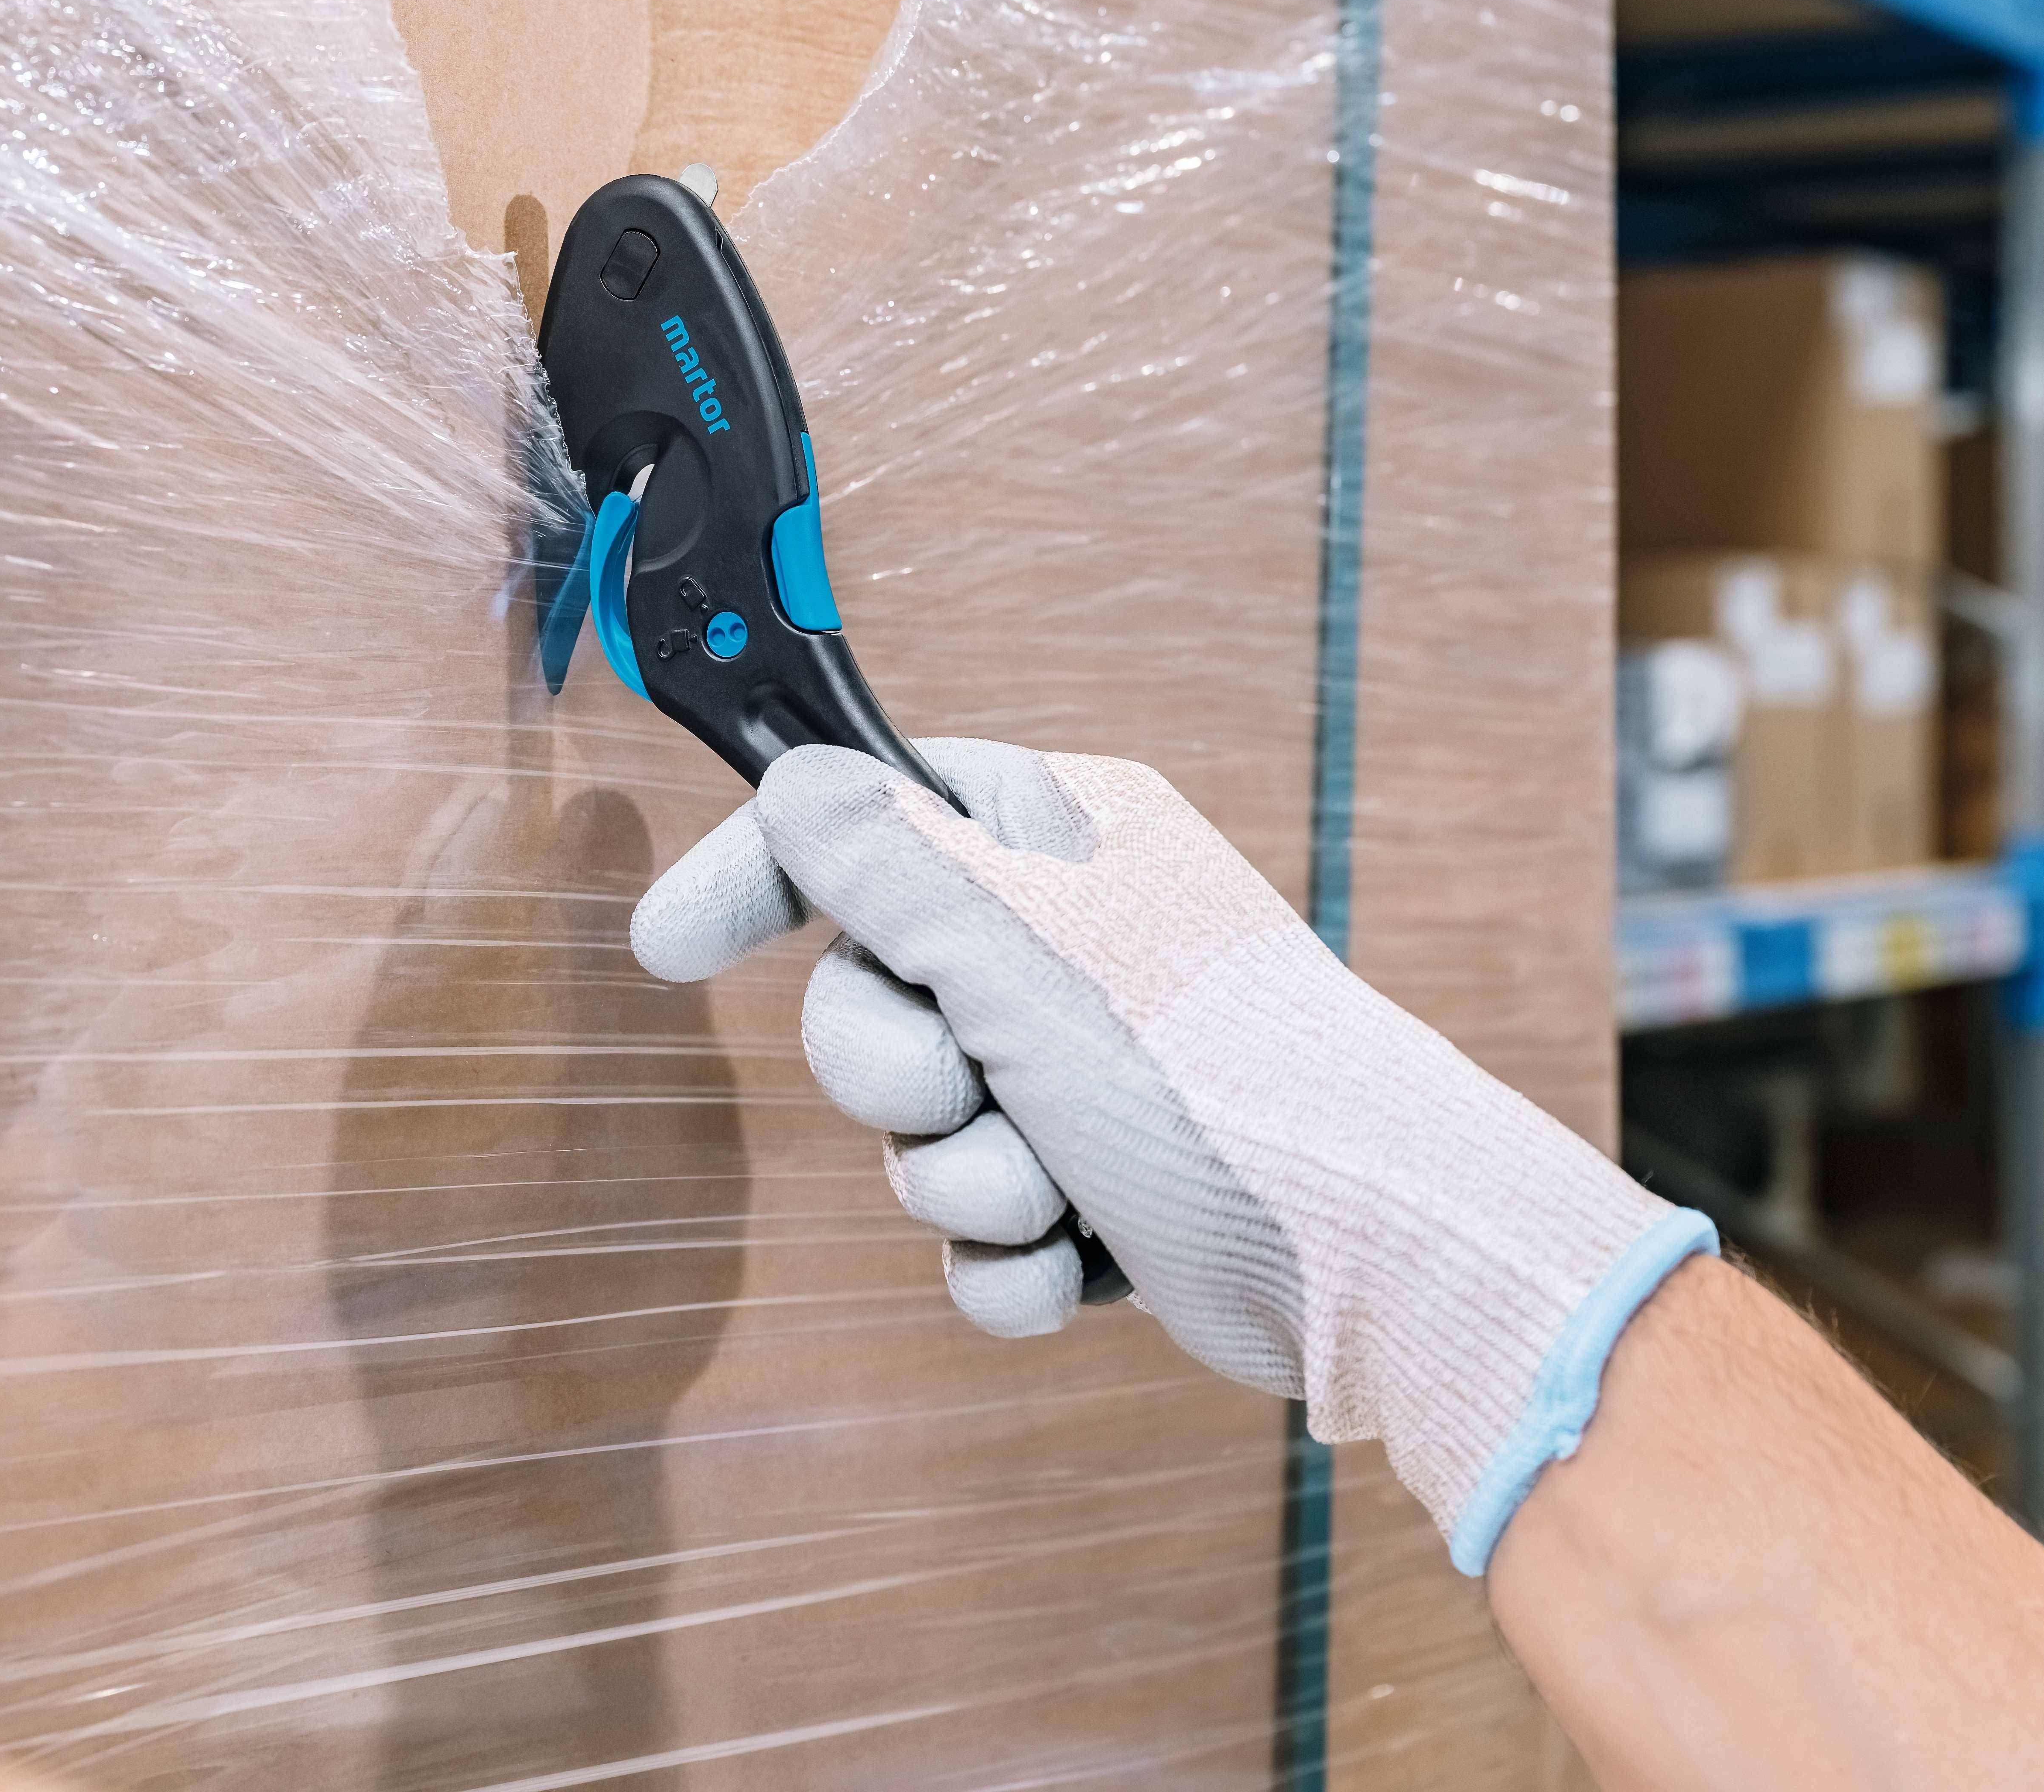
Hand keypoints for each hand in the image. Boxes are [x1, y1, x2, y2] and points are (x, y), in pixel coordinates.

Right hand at [631, 740, 1711, 1569]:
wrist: (1372, 1255)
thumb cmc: (1214, 1076)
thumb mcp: (1026, 952)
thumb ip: (892, 870)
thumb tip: (799, 779)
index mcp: (1057, 844)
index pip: (865, 823)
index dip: (760, 879)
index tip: (671, 945)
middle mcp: (1069, 946)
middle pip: (868, 1001)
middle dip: (898, 1078)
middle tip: (966, 1089)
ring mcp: (1084, 1075)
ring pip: (924, 1135)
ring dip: (975, 1182)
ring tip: (1069, 1186)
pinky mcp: (1100, 1191)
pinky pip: (983, 1234)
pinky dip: (1023, 1263)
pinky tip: (1088, 1264)